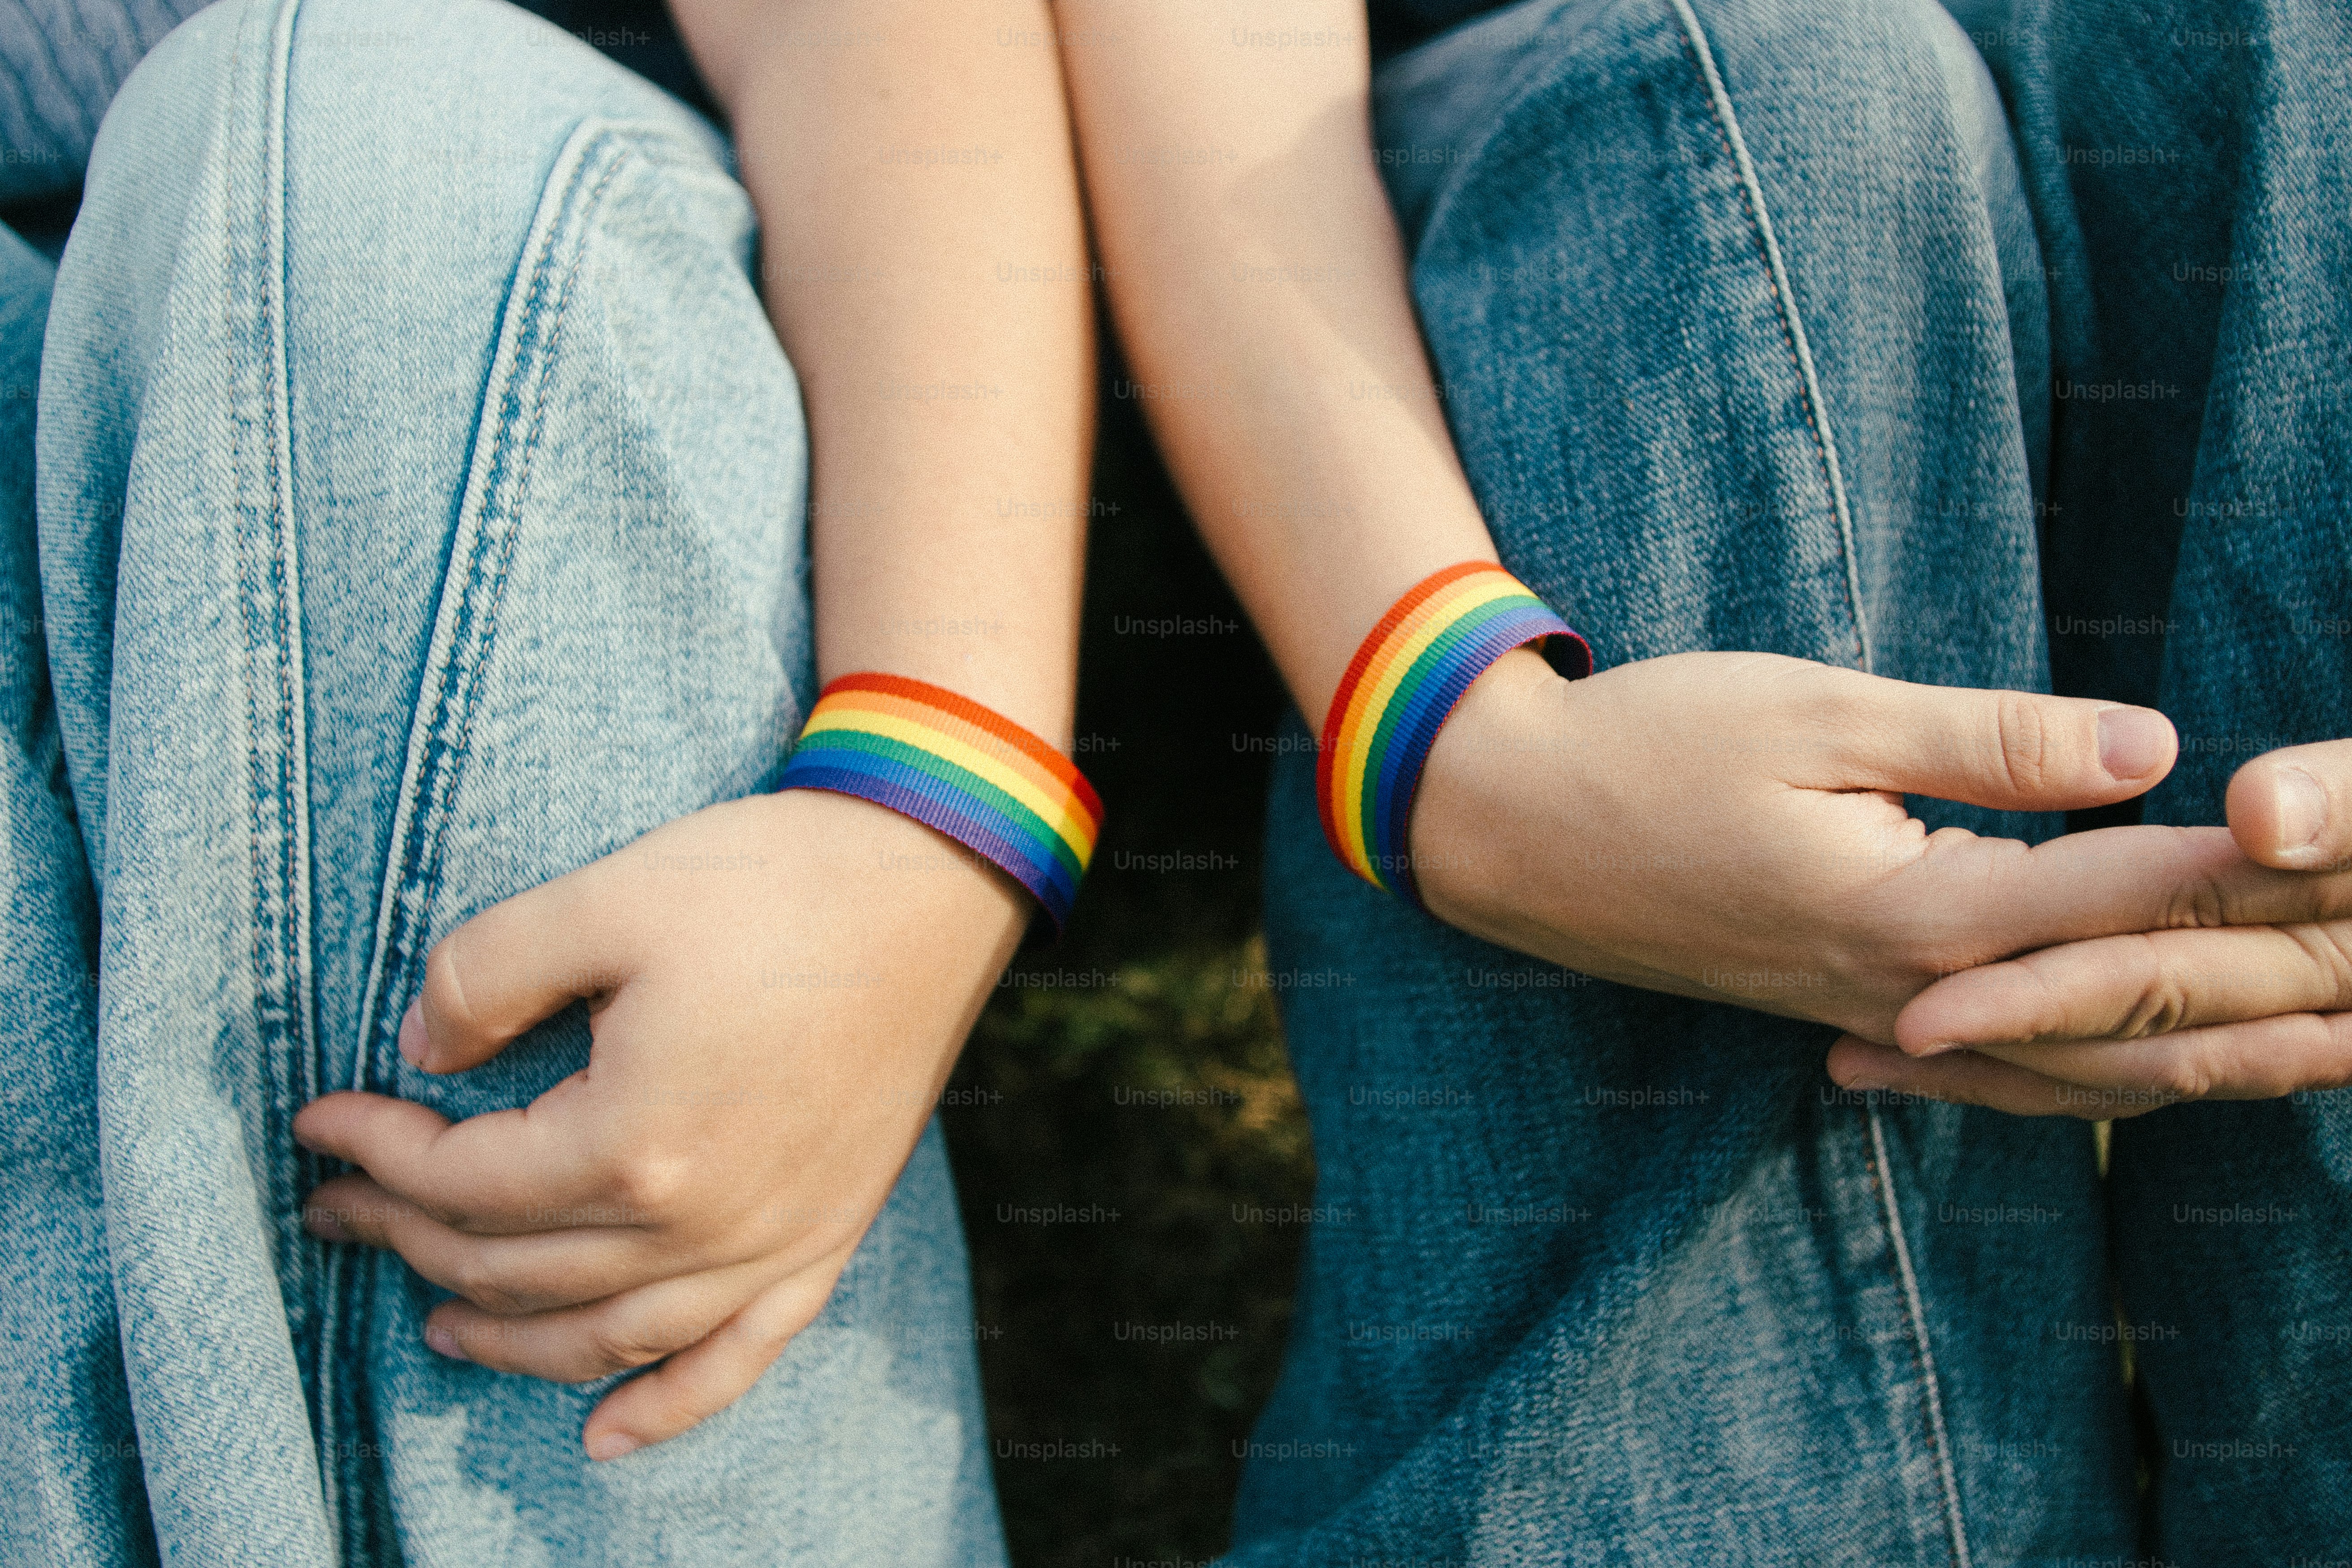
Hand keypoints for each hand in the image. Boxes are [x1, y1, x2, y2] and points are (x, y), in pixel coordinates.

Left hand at [295, 789, 1024, 1457]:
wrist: (931, 882)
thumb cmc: (773, 881)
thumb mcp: (604, 895)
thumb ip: (483, 975)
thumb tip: (419, 1051)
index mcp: (634, 1140)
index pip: (465, 1179)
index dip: (378, 1151)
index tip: (320, 1120)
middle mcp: (701, 1221)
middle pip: (518, 1267)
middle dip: (411, 1238)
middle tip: (345, 1208)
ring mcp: (771, 1240)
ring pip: (607, 1336)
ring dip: (508, 1340)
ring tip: (439, 1321)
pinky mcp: (827, 1235)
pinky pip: (737, 1357)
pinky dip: (667, 1406)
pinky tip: (603, 1436)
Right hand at [1412, 651, 2351, 1044]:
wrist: (1510, 828)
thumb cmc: (1653, 746)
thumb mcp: (1819, 712)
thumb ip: (1992, 740)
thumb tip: (2157, 749)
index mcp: (1920, 905)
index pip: (2134, 889)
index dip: (2265, 867)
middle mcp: (1912, 987)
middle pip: (2132, 1008)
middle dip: (2275, 992)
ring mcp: (1874, 1015)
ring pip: (2075, 1069)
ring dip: (2211, 1066)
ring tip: (2318, 1061)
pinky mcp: (1840, 1012)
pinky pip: (1997, 1079)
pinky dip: (2091, 1086)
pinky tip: (2132, 1088)